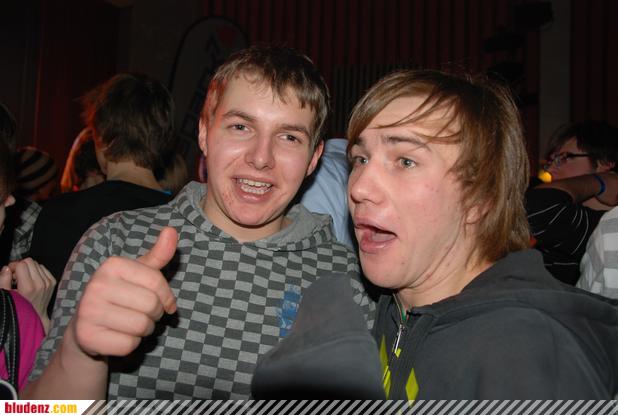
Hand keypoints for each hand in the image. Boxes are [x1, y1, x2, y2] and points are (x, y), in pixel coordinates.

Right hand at [0, 258, 55, 332]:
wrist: (36, 316)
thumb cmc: (20, 307)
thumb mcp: (6, 295)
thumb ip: (3, 280)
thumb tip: (6, 268)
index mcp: (28, 287)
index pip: (22, 264)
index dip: (13, 266)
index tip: (9, 273)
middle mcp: (40, 283)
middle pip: (30, 261)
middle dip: (21, 266)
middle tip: (15, 276)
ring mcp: (48, 282)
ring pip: (37, 264)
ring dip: (28, 268)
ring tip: (22, 279)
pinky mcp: (53, 282)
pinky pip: (43, 268)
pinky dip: (36, 271)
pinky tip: (31, 280)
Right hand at [73, 227, 177, 356]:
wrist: (86, 327)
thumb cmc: (121, 296)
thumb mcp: (139, 273)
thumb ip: (158, 254)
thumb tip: (172, 230)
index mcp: (111, 265)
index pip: (157, 282)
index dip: (166, 297)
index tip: (161, 302)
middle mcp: (96, 285)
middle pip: (151, 305)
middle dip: (154, 314)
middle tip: (140, 314)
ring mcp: (88, 311)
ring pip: (142, 326)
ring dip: (144, 330)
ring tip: (129, 324)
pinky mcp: (86, 336)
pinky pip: (129, 345)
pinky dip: (130, 344)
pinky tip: (117, 336)